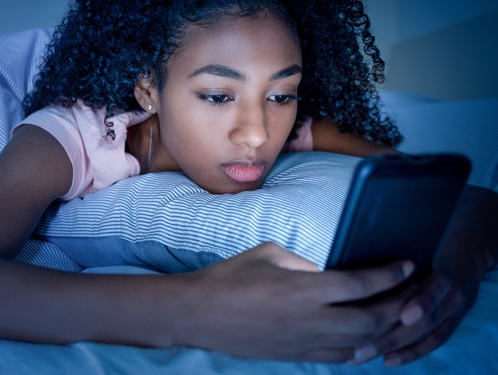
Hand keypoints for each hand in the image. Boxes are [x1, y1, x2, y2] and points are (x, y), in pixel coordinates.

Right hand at [176, 242, 413, 361]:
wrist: (198, 314)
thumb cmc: (229, 276)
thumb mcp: (269, 254)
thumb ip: (305, 263)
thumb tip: (329, 272)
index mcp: (303, 289)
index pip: (360, 284)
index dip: (390, 275)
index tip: (408, 264)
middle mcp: (309, 320)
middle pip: (371, 320)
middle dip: (398, 306)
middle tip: (412, 291)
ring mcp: (303, 343)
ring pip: (359, 344)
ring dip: (384, 330)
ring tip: (397, 315)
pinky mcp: (295, 356)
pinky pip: (338, 357)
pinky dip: (359, 347)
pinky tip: (367, 337)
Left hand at [354, 184, 497, 365]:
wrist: (473, 235)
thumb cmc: (437, 227)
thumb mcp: (421, 224)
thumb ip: (392, 235)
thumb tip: (351, 241)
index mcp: (448, 264)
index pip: (437, 286)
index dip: (423, 301)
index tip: (403, 313)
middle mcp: (454, 289)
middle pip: (424, 318)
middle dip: (391, 333)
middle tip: (359, 344)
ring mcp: (454, 306)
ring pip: (425, 333)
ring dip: (393, 346)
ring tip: (362, 356)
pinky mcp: (452, 317)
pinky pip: (434, 340)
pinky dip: (412, 352)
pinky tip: (389, 361)